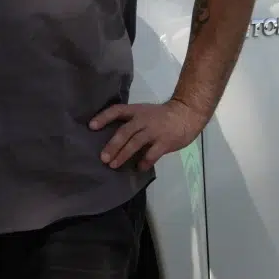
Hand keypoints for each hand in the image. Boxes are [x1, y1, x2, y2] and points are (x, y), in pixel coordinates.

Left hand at [89, 99, 206, 170]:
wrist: (187, 114)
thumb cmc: (163, 116)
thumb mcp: (146, 113)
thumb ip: (133, 124)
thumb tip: (114, 142)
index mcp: (137, 111)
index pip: (117, 110)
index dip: (104, 117)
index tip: (91, 126)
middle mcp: (144, 120)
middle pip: (125, 131)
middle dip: (113, 145)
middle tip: (103, 157)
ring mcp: (155, 131)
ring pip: (136, 143)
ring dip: (124, 154)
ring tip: (113, 165)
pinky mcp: (165, 142)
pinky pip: (152, 154)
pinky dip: (144, 162)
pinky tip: (139, 168)